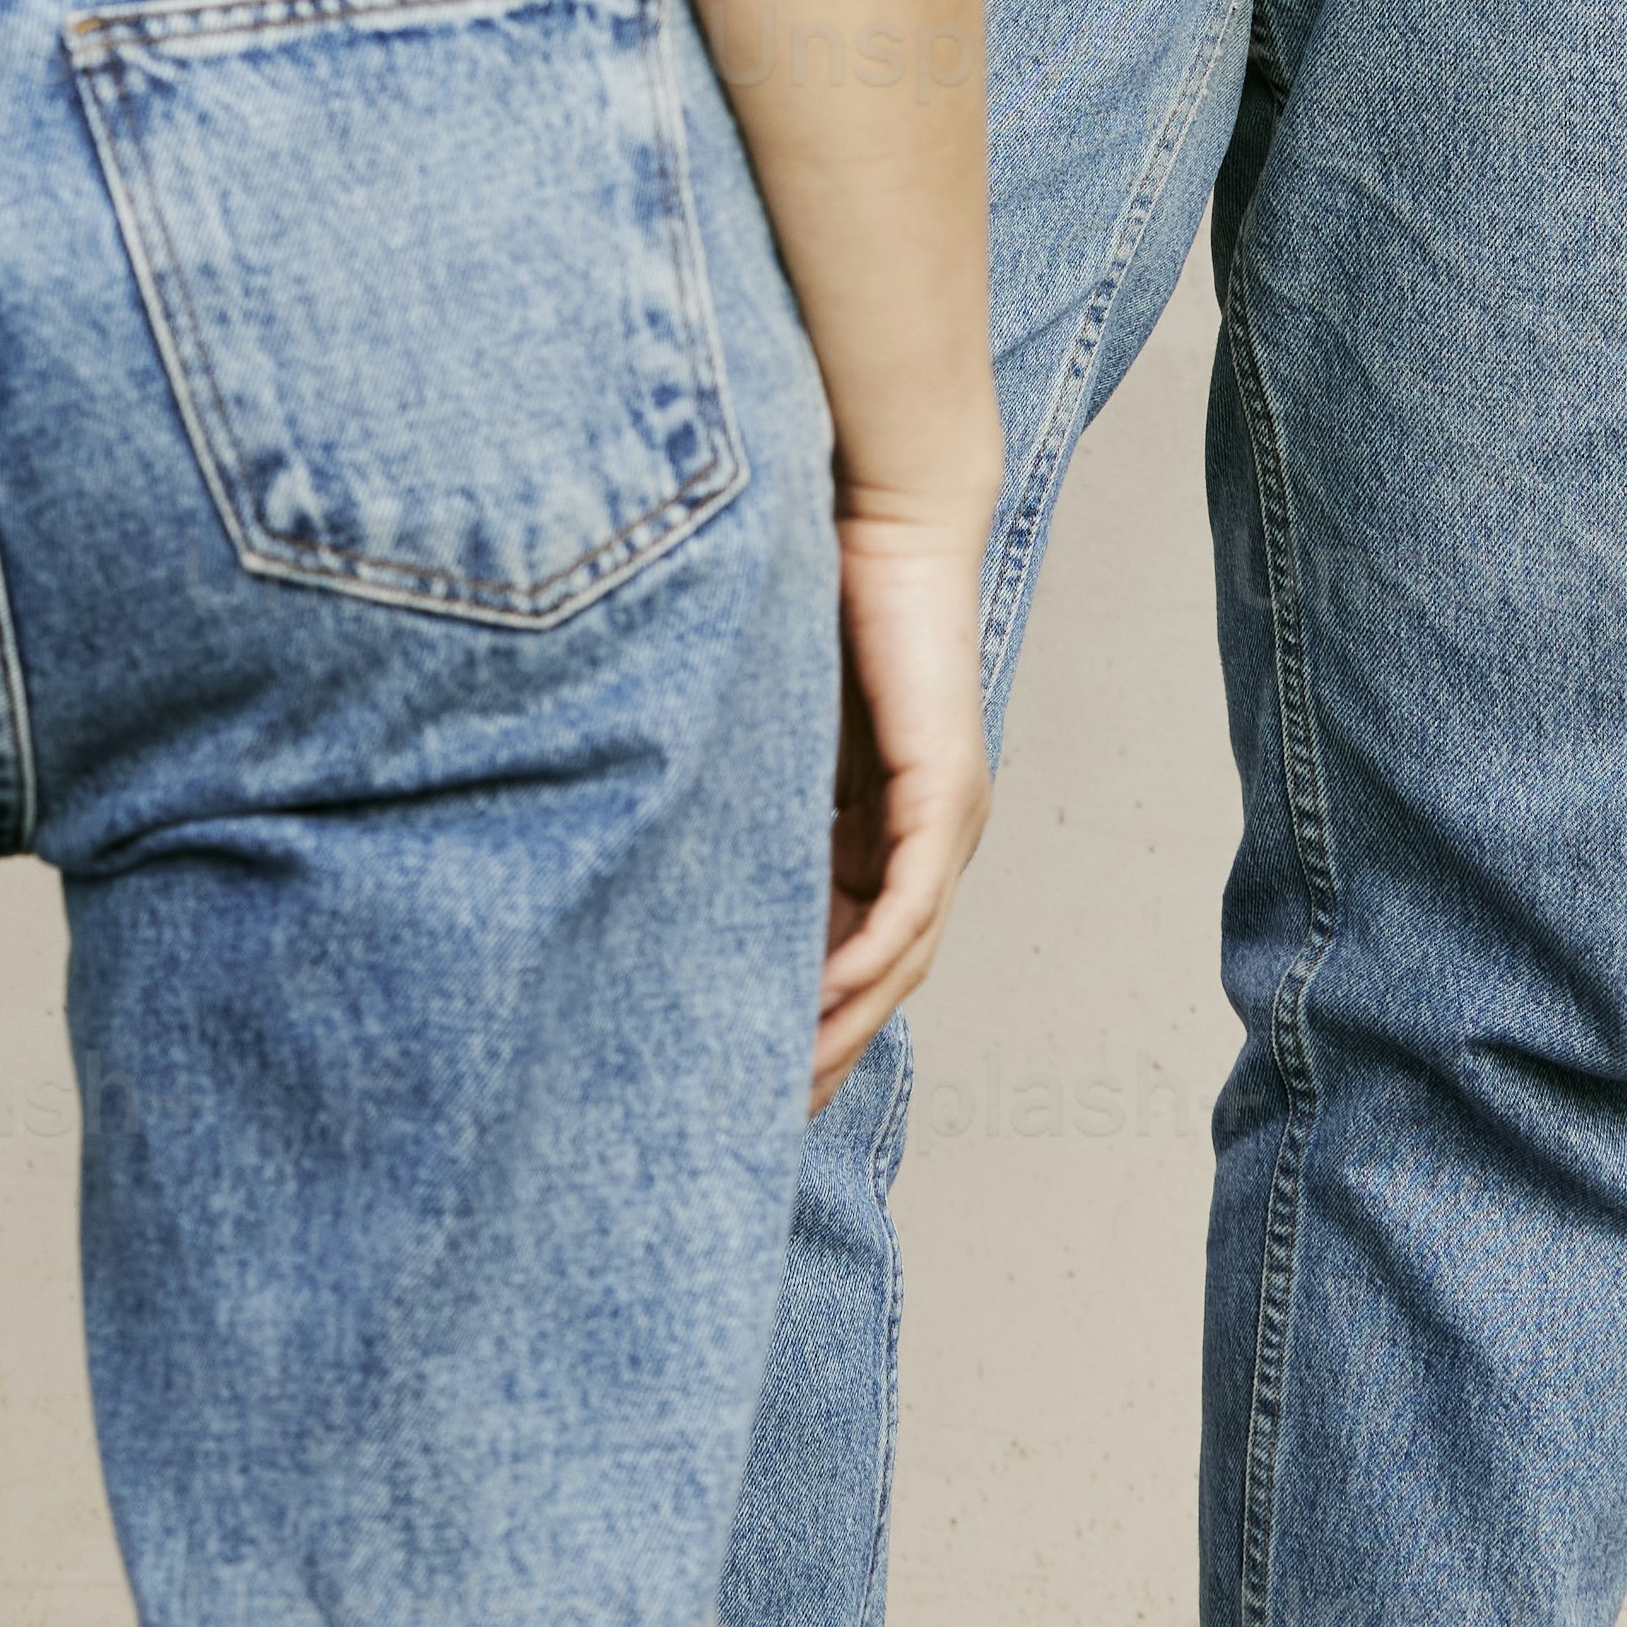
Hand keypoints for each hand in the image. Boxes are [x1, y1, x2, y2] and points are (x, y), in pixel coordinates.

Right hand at [811, 493, 991, 1105]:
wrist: (886, 509)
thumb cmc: (826, 595)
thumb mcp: (777, 722)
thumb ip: (752, 788)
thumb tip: (680, 841)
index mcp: (890, 820)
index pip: (856, 944)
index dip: (808, 1014)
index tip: (752, 1070)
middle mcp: (932, 832)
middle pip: (885, 972)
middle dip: (829, 1047)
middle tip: (766, 1116)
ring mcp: (946, 816)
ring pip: (901, 955)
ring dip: (845, 1025)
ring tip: (786, 1083)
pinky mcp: (944, 788)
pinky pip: (909, 904)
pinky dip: (866, 960)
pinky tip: (821, 1001)